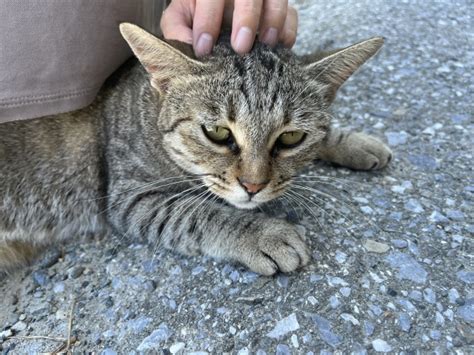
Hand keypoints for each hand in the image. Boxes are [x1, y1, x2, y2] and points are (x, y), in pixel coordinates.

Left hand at [160, 0, 297, 55]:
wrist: (215, 29)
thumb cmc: (196, 21)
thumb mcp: (180, 20)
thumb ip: (177, 29)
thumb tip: (187, 46)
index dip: (207, 19)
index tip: (204, 48)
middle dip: (246, 18)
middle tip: (240, 47)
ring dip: (273, 20)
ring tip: (265, 44)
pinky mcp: (279, 9)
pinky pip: (292, 14)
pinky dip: (288, 30)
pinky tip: (279, 46)